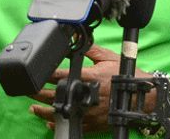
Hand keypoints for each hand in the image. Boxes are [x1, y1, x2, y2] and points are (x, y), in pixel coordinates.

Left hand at [28, 44, 154, 132]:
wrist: (141, 97)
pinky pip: (73, 125)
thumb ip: (91, 51)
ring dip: (44, 111)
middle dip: (39, 94)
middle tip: (28, 91)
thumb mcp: (108, 58)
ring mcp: (88, 111)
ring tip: (33, 108)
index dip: (46, 75)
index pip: (61, 76)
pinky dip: (60, 125)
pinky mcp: (93, 123)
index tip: (35, 75)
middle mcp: (85, 95)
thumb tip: (78, 43)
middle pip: (56, 96)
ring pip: (61, 113)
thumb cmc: (125, 77)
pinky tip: (50, 123)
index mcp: (88, 77)